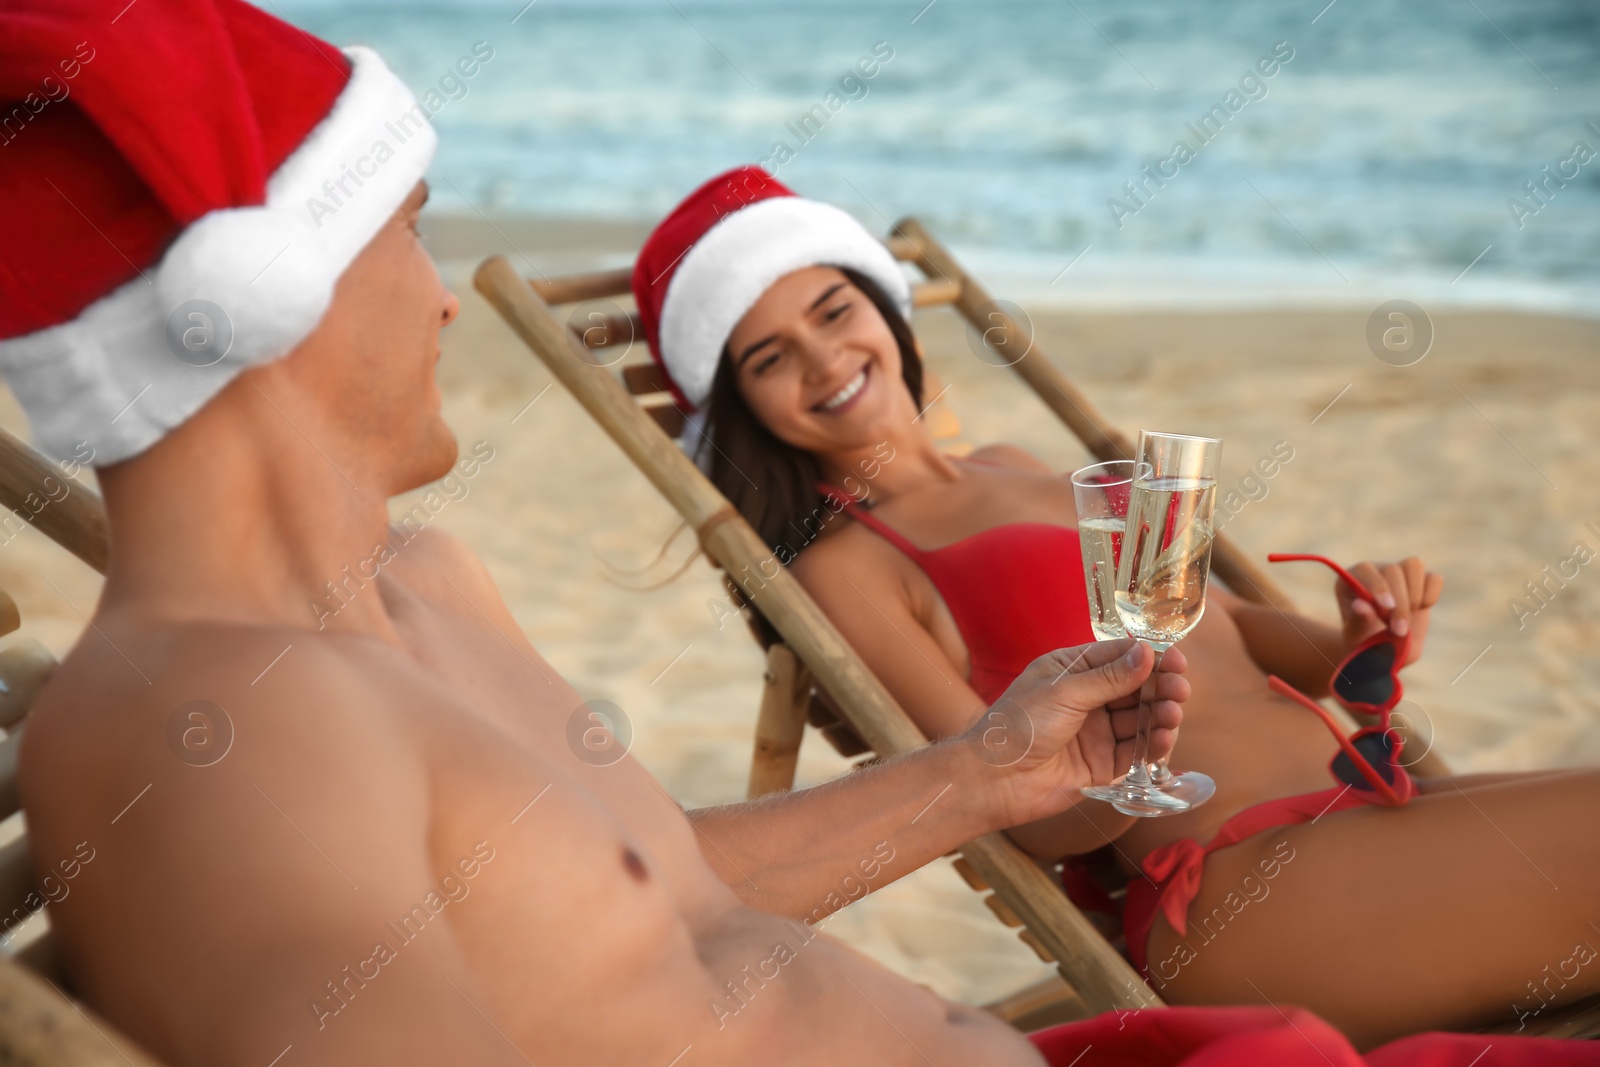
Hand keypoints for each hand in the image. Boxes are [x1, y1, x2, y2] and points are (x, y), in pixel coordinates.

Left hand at [962, 640, 1188, 827]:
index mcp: (1071, 671)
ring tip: (1173, 715)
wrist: (995, 780)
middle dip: (1161, 688)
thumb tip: (1147, 652)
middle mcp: (1086, 699)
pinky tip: (1164, 739)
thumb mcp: (1065, 693)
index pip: (1119, 658)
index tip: (1177, 661)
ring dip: (1161, 716)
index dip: (1150, 658)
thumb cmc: (1019, 726)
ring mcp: (1095, 732)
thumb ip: (1109, 677)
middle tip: (1180, 690)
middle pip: (1135, 689)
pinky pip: (1135, 752)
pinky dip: (1153, 746)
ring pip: (1139, 720)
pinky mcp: (1101, 764)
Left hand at [1338, 558, 1442, 666]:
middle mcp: (1375, 571)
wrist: (1382, 650)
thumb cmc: (1363, 642)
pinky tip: (1421, 609)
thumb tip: (1360, 605)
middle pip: (1392, 570)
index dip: (1378, 586)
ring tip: (1406, 620)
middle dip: (1399, 603)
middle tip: (1399, 631)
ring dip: (1415, 595)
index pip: (1365, 570)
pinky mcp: (1422, 583)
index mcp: (1351, 579)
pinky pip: (1434, 578)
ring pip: (1413, 566)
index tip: (1387, 608)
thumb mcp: (1356, 636)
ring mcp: (1400, 574)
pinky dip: (1431, 594)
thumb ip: (1358, 620)